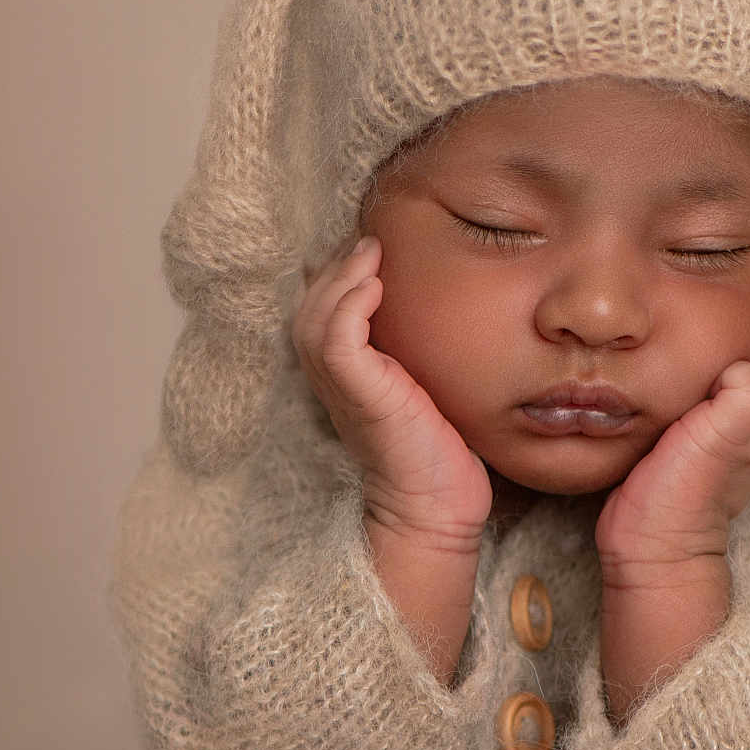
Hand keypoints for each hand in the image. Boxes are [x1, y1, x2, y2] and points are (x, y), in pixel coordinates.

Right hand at [293, 236, 492, 544]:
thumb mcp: (428, 386)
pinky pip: (337, 341)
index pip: (322, 308)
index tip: (373, 249)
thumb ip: (417, 351)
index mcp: (346, 374)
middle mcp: (333, 379)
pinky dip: (351, 306)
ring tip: (372, 253)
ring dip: (342, 277)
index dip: (339, 274)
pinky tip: (376, 287)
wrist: (436, 507)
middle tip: (372, 241)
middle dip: (337, 266)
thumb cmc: (438, 449)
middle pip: (311, 305)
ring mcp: (342, 388)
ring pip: (317, 316)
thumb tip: (434, 306)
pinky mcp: (359, 396)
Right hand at [595, 339, 749, 570]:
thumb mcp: (719, 442)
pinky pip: (701, 414)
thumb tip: (742, 366)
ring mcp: (717, 448)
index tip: (734, 341)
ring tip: (692, 360)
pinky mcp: (685, 454)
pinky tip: (666, 388)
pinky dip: (689, 395)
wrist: (645, 553)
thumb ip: (743, 399)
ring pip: (737, 398)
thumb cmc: (681, 503)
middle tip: (717, 344)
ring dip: (719, 375)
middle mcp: (746, 438)